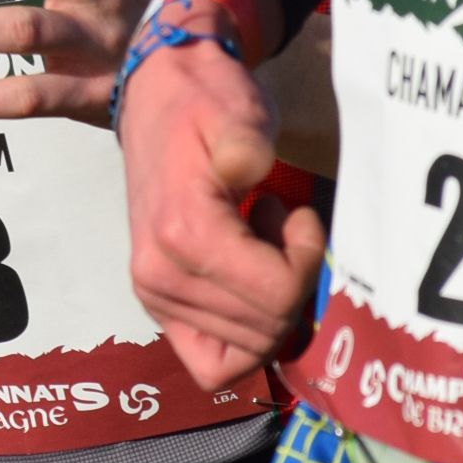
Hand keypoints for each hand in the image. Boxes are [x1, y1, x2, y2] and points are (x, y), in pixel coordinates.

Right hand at [122, 35, 326, 388]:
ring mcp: (155, 296)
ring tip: (257, 247)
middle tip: (278, 227)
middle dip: (293, 282)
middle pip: (267, 328)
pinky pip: (212, 363)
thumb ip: (245, 141)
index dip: (307, 261)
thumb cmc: (204, 103)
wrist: (155, 99)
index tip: (296, 216)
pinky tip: (250, 289)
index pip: (276, 296)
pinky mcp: (158, 305)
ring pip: (247, 350)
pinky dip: (245, 341)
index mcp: (182, 233)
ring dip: (270, 305)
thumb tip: (250, 172)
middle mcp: (160, 277)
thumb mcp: (235, 110)